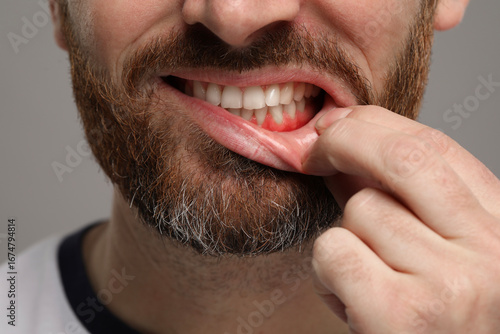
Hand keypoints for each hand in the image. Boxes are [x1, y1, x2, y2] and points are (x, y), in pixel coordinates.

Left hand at [302, 106, 499, 332]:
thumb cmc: (439, 323)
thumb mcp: (440, 252)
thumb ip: (403, 200)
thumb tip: (343, 146)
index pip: (436, 146)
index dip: (375, 125)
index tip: (338, 124)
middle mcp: (492, 252)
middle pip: (402, 156)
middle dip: (345, 139)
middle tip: (315, 148)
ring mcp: (451, 284)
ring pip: (359, 211)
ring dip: (346, 236)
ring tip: (369, 277)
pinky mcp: (403, 316)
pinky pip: (335, 250)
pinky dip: (329, 272)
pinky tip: (354, 303)